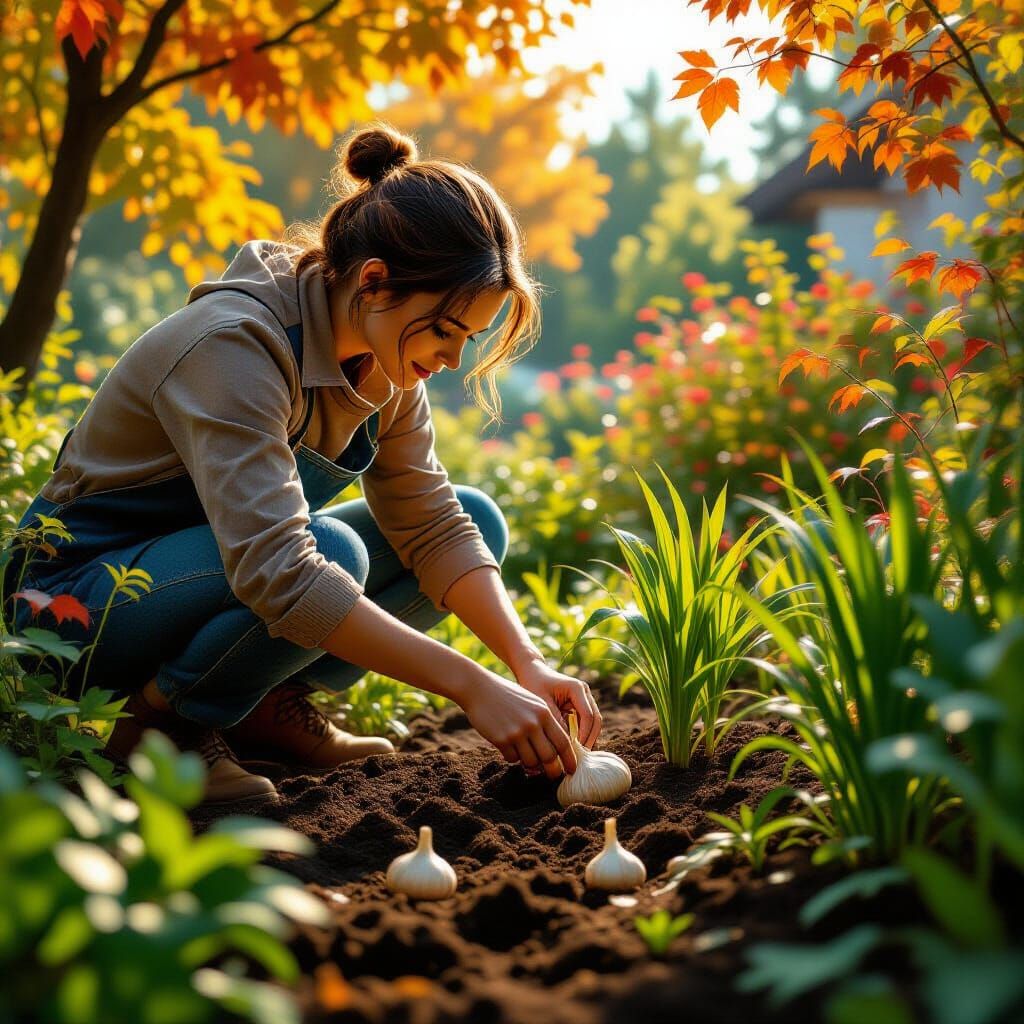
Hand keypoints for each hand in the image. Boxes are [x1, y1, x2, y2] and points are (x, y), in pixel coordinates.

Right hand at [460, 668, 575, 779]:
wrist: (479, 688)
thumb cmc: (508, 695)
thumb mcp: (532, 703)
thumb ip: (544, 724)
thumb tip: (554, 752)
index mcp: (544, 713)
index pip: (563, 742)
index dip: (569, 759)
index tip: (571, 770)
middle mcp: (533, 723)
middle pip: (549, 756)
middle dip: (553, 770)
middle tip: (552, 775)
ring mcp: (517, 732)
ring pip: (531, 761)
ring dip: (530, 764)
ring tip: (526, 756)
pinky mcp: (501, 739)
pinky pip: (513, 758)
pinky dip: (513, 757)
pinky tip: (508, 747)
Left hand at [514, 658, 602, 759]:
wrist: (532, 672)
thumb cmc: (534, 685)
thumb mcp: (542, 704)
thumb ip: (556, 721)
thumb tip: (567, 744)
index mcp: (577, 688)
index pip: (588, 715)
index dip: (584, 734)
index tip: (576, 749)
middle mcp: (585, 692)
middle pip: (596, 719)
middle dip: (590, 738)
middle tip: (581, 756)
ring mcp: (585, 698)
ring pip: (594, 722)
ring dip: (588, 737)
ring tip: (579, 754)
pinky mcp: (581, 705)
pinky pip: (586, 722)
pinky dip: (582, 734)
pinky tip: (575, 747)